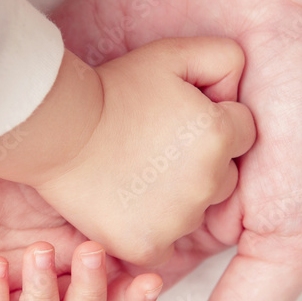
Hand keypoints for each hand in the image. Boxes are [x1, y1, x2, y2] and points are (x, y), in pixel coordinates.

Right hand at [34, 39, 254, 267]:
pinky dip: (151, 230)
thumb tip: (238, 90)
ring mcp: (178, 220)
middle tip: (153, 147)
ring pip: (196, 212)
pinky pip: (168, 246)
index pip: (244, 132)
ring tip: (135, 172)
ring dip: (176, 198)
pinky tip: (128, 203)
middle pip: (226, 177)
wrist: (57, 130)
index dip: (212, 121)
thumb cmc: (112, 90)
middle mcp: (207, 182)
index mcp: (218, 135)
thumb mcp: (173, 54)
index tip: (176, 120)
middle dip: (201, 164)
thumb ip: (224, 58)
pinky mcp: (148, 246)